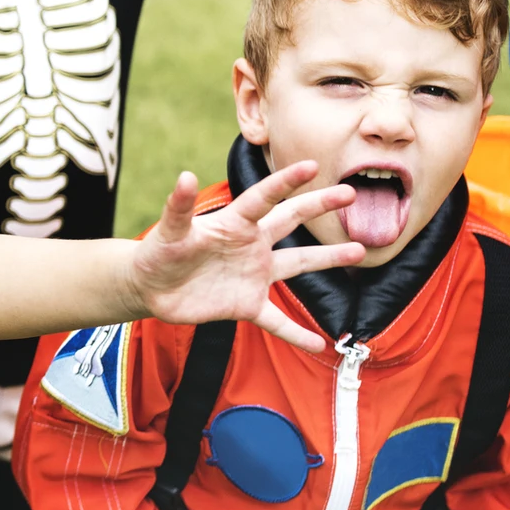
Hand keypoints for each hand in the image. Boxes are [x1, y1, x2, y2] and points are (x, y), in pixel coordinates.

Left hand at [129, 161, 362, 350]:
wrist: (150, 288)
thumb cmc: (158, 253)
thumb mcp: (169, 232)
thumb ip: (178, 207)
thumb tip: (184, 175)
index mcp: (234, 224)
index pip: (264, 198)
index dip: (285, 181)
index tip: (311, 165)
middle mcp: (251, 245)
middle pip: (291, 220)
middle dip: (319, 205)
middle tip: (350, 193)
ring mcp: (253, 275)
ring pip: (297, 265)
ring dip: (327, 258)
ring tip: (360, 251)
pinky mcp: (246, 305)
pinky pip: (277, 321)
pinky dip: (297, 333)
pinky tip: (319, 344)